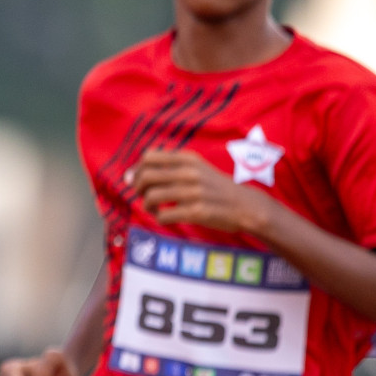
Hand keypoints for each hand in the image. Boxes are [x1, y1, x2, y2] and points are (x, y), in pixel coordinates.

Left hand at [128, 149, 271, 234]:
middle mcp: (190, 173)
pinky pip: (164, 215)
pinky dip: (159, 218)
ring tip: (153, 209)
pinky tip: (164, 218)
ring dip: (147, 205)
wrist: (246, 206)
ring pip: (151, 197)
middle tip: (143, 196)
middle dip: (138, 188)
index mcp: (188, 159)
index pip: (149, 157)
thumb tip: (129, 176)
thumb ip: (168, 168)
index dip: (137, 169)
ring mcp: (194, 192)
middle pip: (146, 176)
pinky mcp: (197, 212)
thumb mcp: (196, 168)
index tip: (138, 180)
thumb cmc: (215, 187)